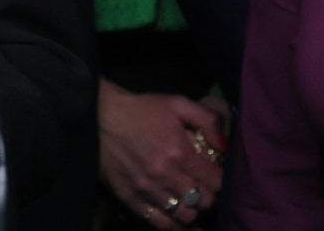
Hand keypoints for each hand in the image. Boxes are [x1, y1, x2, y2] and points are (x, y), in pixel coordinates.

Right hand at [97, 80, 226, 227]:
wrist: (99, 116)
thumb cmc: (141, 109)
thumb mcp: (177, 103)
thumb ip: (207, 121)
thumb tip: (224, 146)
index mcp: (180, 152)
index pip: (216, 183)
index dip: (218, 180)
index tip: (212, 174)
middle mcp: (165, 175)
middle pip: (203, 202)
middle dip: (206, 195)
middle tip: (200, 187)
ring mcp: (147, 190)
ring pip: (184, 217)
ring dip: (190, 210)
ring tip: (186, 199)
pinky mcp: (130, 199)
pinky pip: (160, 224)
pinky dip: (172, 223)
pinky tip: (173, 214)